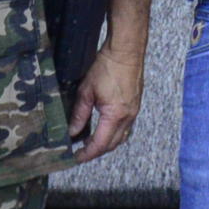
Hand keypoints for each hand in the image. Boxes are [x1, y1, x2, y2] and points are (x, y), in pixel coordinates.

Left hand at [65, 47, 143, 163]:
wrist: (126, 51)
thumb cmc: (107, 67)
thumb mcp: (86, 91)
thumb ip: (79, 114)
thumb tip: (72, 132)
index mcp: (115, 116)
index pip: (100, 143)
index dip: (87, 153)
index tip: (76, 157)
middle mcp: (128, 117)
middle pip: (112, 144)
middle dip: (97, 151)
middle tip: (81, 152)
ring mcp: (134, 112)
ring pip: (121, 137)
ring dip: (106, 143)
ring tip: (90, 142)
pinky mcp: (135, 105)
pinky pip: (126, 127)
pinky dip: (114, 133)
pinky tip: (104, 128)